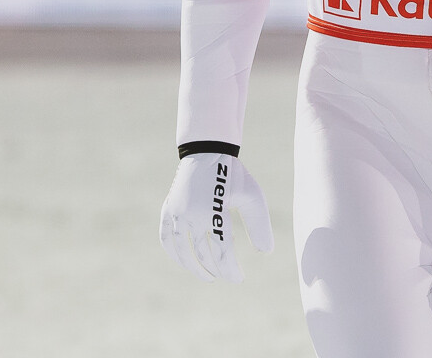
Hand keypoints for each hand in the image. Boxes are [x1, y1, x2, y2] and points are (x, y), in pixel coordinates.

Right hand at [159, 153, 273, 282]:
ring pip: (182, 250)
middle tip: (226, 278)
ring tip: (207, 276)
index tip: (239, 279)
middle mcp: (193, 215)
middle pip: (203, 253)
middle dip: (216, 270)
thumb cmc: (234, 175)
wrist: (208, 151)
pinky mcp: (168, 209)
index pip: (223, 252)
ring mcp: (177, 213)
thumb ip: (259, 224)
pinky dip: (173, 252)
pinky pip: (165, 237)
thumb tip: (266, 253)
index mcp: (215, 212)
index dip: (231, 270)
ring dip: (193, 266)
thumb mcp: (253, 196)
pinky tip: (183, 260)